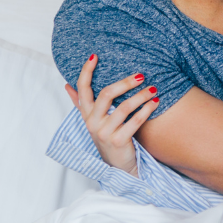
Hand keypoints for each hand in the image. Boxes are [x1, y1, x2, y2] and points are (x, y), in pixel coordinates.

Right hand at [65, 55, 158, 176]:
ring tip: (154, 88)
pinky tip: (156, 102)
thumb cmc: (108, 138)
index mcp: (86, 114)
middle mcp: (93, 122)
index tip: (95, 56)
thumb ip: (80, 103)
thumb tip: (66, 85)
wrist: (118, 166)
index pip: (82, 89)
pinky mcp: (118, 142)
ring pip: (124, 107)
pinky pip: (134, 122)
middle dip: (124, 82)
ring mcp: (105, 133)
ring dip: (141, 95)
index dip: (86, 72)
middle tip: (141, 75)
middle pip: (106, 94)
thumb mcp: (92, 121)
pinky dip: (147, 110)